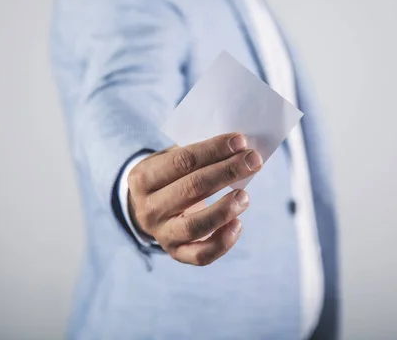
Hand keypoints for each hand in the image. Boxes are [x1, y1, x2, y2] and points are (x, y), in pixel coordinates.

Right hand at [127, 133, 262, 265]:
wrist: (151, 209)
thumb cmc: (171, 177)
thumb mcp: (170, 159)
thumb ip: (198, 154)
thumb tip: (238, 148)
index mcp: (143, 178)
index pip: (182, 161)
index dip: (213, 150)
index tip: (240, 141)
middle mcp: (148, 208)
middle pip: (192, 188)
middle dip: (227, 172)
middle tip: (253, 161)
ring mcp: (162, 234)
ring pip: (196, 226)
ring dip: (225, 209)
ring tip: (245, 196)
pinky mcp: (177, 253)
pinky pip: (201, 255)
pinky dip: (223, 242)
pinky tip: (238, 224)